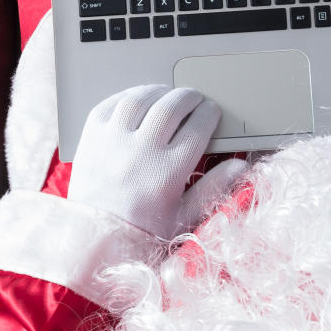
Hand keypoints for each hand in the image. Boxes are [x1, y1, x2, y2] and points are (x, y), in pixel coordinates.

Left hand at [68, 85, 247, 239]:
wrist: (96, 239)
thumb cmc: (141, 231)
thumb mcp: (183, 216)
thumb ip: (214, 188)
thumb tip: (239, 166)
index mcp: (168, 172)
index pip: (197, 127)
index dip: (209, 113)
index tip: (212, 112)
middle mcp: (141, 152)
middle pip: (171, 107)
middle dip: (188, 97)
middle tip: (194, 98)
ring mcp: (113, 142)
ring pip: (140, 99)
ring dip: (158, 91)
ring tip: (167, 94)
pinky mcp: (91, 138)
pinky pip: (110, 104)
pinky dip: (126, 96)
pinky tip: (137, 99)